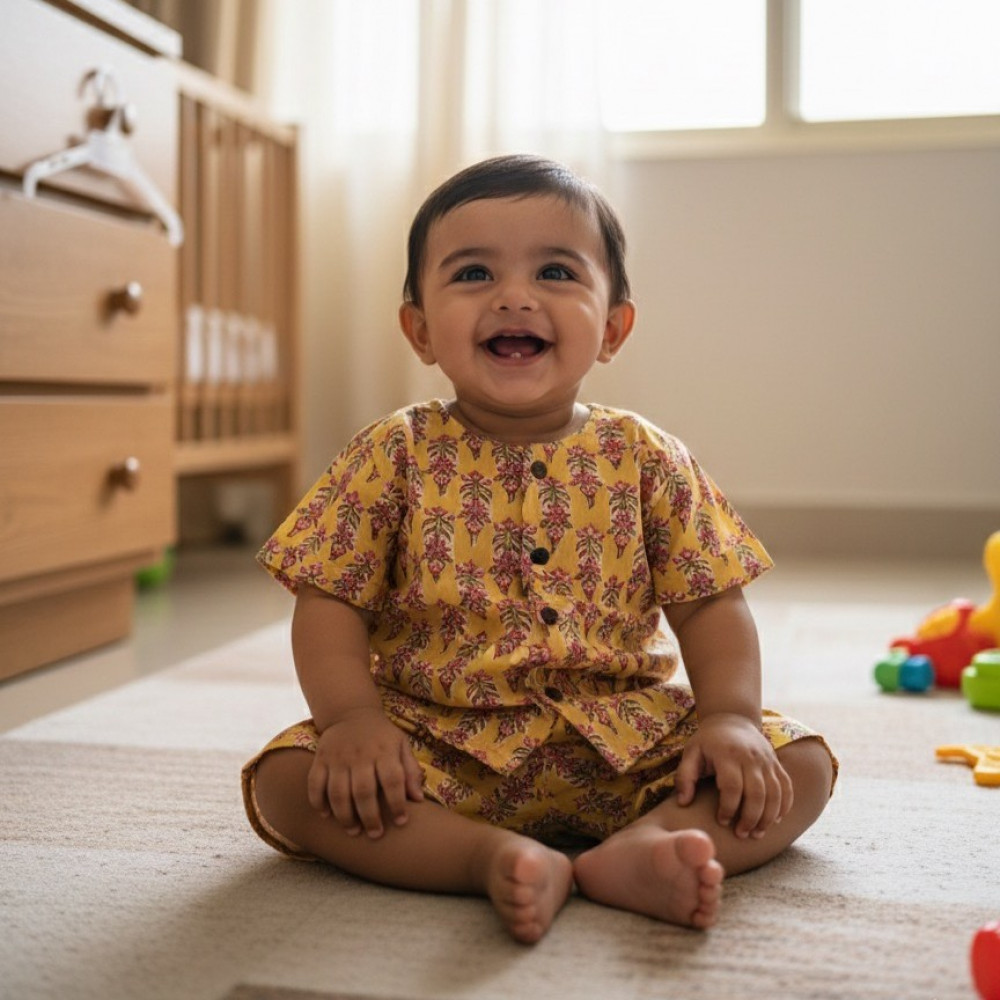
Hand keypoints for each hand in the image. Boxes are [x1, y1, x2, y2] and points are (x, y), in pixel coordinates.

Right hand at [308, 707, 423, 838]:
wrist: (351, 713)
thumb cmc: (381, 736)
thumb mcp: (401, 745)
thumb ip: (410, 771)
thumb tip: (418, 800)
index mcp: (384, 751)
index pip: (393, 781)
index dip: (397, 804)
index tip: (401, 822)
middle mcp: (361, 754)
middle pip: (363, 791)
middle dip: (370, 817)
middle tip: (375, 835)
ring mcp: (338, 757)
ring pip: (338, 792)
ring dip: (345, 816)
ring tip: (353, 831)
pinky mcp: (320, 759)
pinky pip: (314, 784)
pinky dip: (318, 802)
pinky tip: (326, 816)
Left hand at [674, 713, 792, 838]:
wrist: (732, 719)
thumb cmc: (707, 741)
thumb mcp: (691, 753)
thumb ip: (684, 777)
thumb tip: (682, 803)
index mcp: (727, 754)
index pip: (732, 786)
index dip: (728, 808)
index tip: (722, 821)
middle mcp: (751, 757)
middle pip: (757, 793)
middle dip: (751, 818)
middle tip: (741, 834)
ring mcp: (767, 760)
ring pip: (775, 793)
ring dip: (768, 817)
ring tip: (757, 833)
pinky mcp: (776, 764)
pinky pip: (787, 787)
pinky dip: (784, 806)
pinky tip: (775, 820)